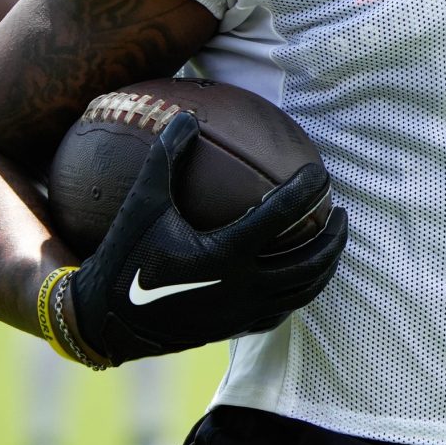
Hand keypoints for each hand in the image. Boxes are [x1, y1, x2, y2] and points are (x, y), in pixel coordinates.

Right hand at [63, 111, 347, 364]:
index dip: (308, 191)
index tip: (321, 173)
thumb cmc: (124, 256)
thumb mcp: (142, 203)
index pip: (283, 216)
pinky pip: (283, 311)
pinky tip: (302, 275)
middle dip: (333, 235)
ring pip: (304, 291)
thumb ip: (166, 157)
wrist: (105, 321)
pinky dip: (302, 291)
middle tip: (340, 210)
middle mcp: (243, 287)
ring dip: (326, 265)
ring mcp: (242, 313)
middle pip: (310, 261)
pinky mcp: (236, 329)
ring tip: (334, 241)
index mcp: (225, 255)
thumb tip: (186, 116)